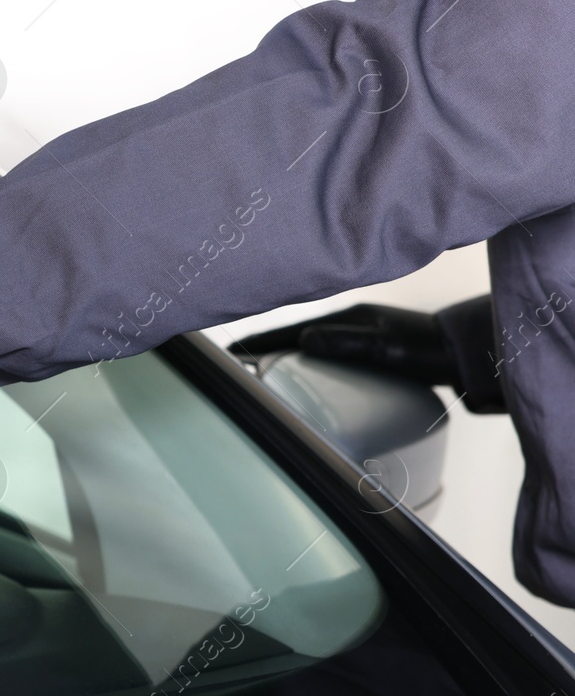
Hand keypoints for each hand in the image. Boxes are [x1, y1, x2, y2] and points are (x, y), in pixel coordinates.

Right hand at [229, 297, 504, 412]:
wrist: (470, 353)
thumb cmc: (433, 351)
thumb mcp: (388, 349)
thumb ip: (349, 344)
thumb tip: (303, 340)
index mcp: (346, 317)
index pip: (287, 329)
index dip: (255, 341)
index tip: (226, 354)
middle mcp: (347, 321)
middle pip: (291, 334)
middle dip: (259, 347)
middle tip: (230, 365)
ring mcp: (357, 334)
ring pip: (305, 344)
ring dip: (279, 356)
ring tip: (254, 374)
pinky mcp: (367, 348)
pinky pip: (322, 353)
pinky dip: (302, 362)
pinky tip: (300, 378)